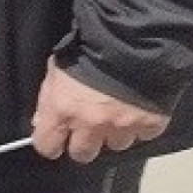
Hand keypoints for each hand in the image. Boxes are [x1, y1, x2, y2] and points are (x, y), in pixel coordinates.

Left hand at [31, 58, 169, 163]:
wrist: (134, 37)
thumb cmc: (87, 48)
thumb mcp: (57, 69)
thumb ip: (49, 100)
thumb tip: (42, 122)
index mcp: (62, 111)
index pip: (47, 146)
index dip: (51, 143)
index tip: (57, 139)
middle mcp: (90, 125)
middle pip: (83, 154)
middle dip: (84, 143)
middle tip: (89, 128)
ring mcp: (122, 127)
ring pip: (116, 145)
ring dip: (115, 133)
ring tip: (118, 113)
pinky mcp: (150, 123)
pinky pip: (144, 135)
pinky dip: (141, 125)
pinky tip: (139, 109)